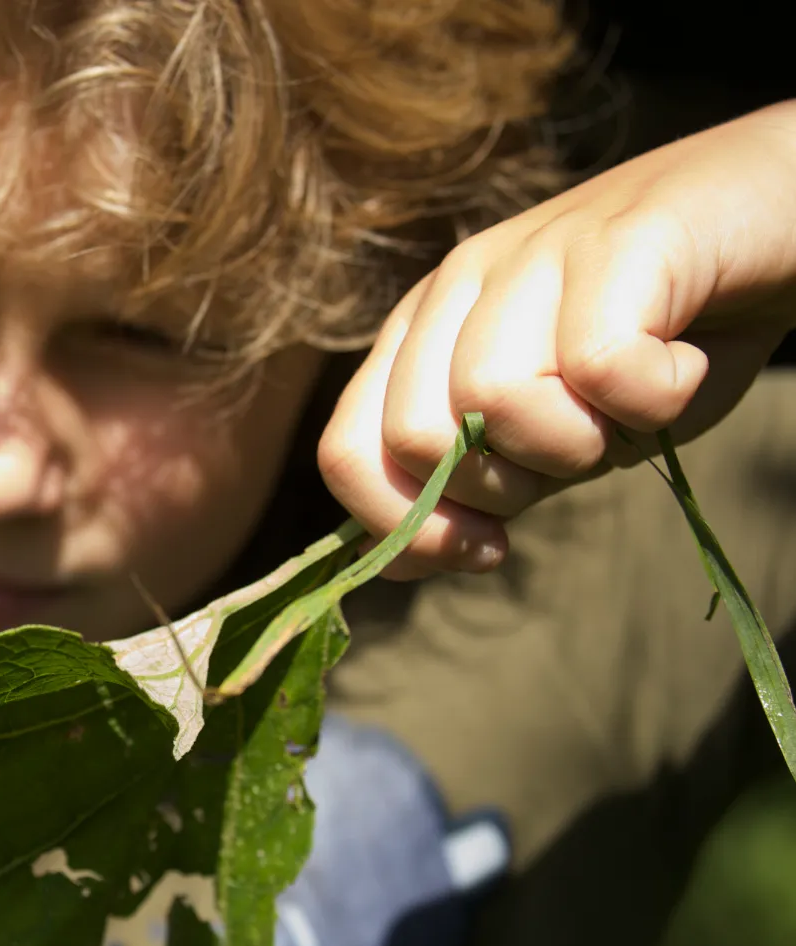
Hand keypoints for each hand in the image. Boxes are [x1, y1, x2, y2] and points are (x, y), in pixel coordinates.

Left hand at [319, 99, 795, 577]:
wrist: (782, 224)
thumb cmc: (660, 343)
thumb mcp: (548, 435)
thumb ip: (471, 483)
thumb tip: (395, 567)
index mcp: (421, 334)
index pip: (347, 450)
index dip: (405, 527)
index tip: (487, 547)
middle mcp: (458, 286)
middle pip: (413, 437)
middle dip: (500, 486)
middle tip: (578, 453)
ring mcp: (532, 252)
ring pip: (495, 400)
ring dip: (583, 440)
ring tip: (635, 402)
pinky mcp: (619, 239)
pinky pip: (600, 364)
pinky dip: (656, 397)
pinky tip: (681, 365)